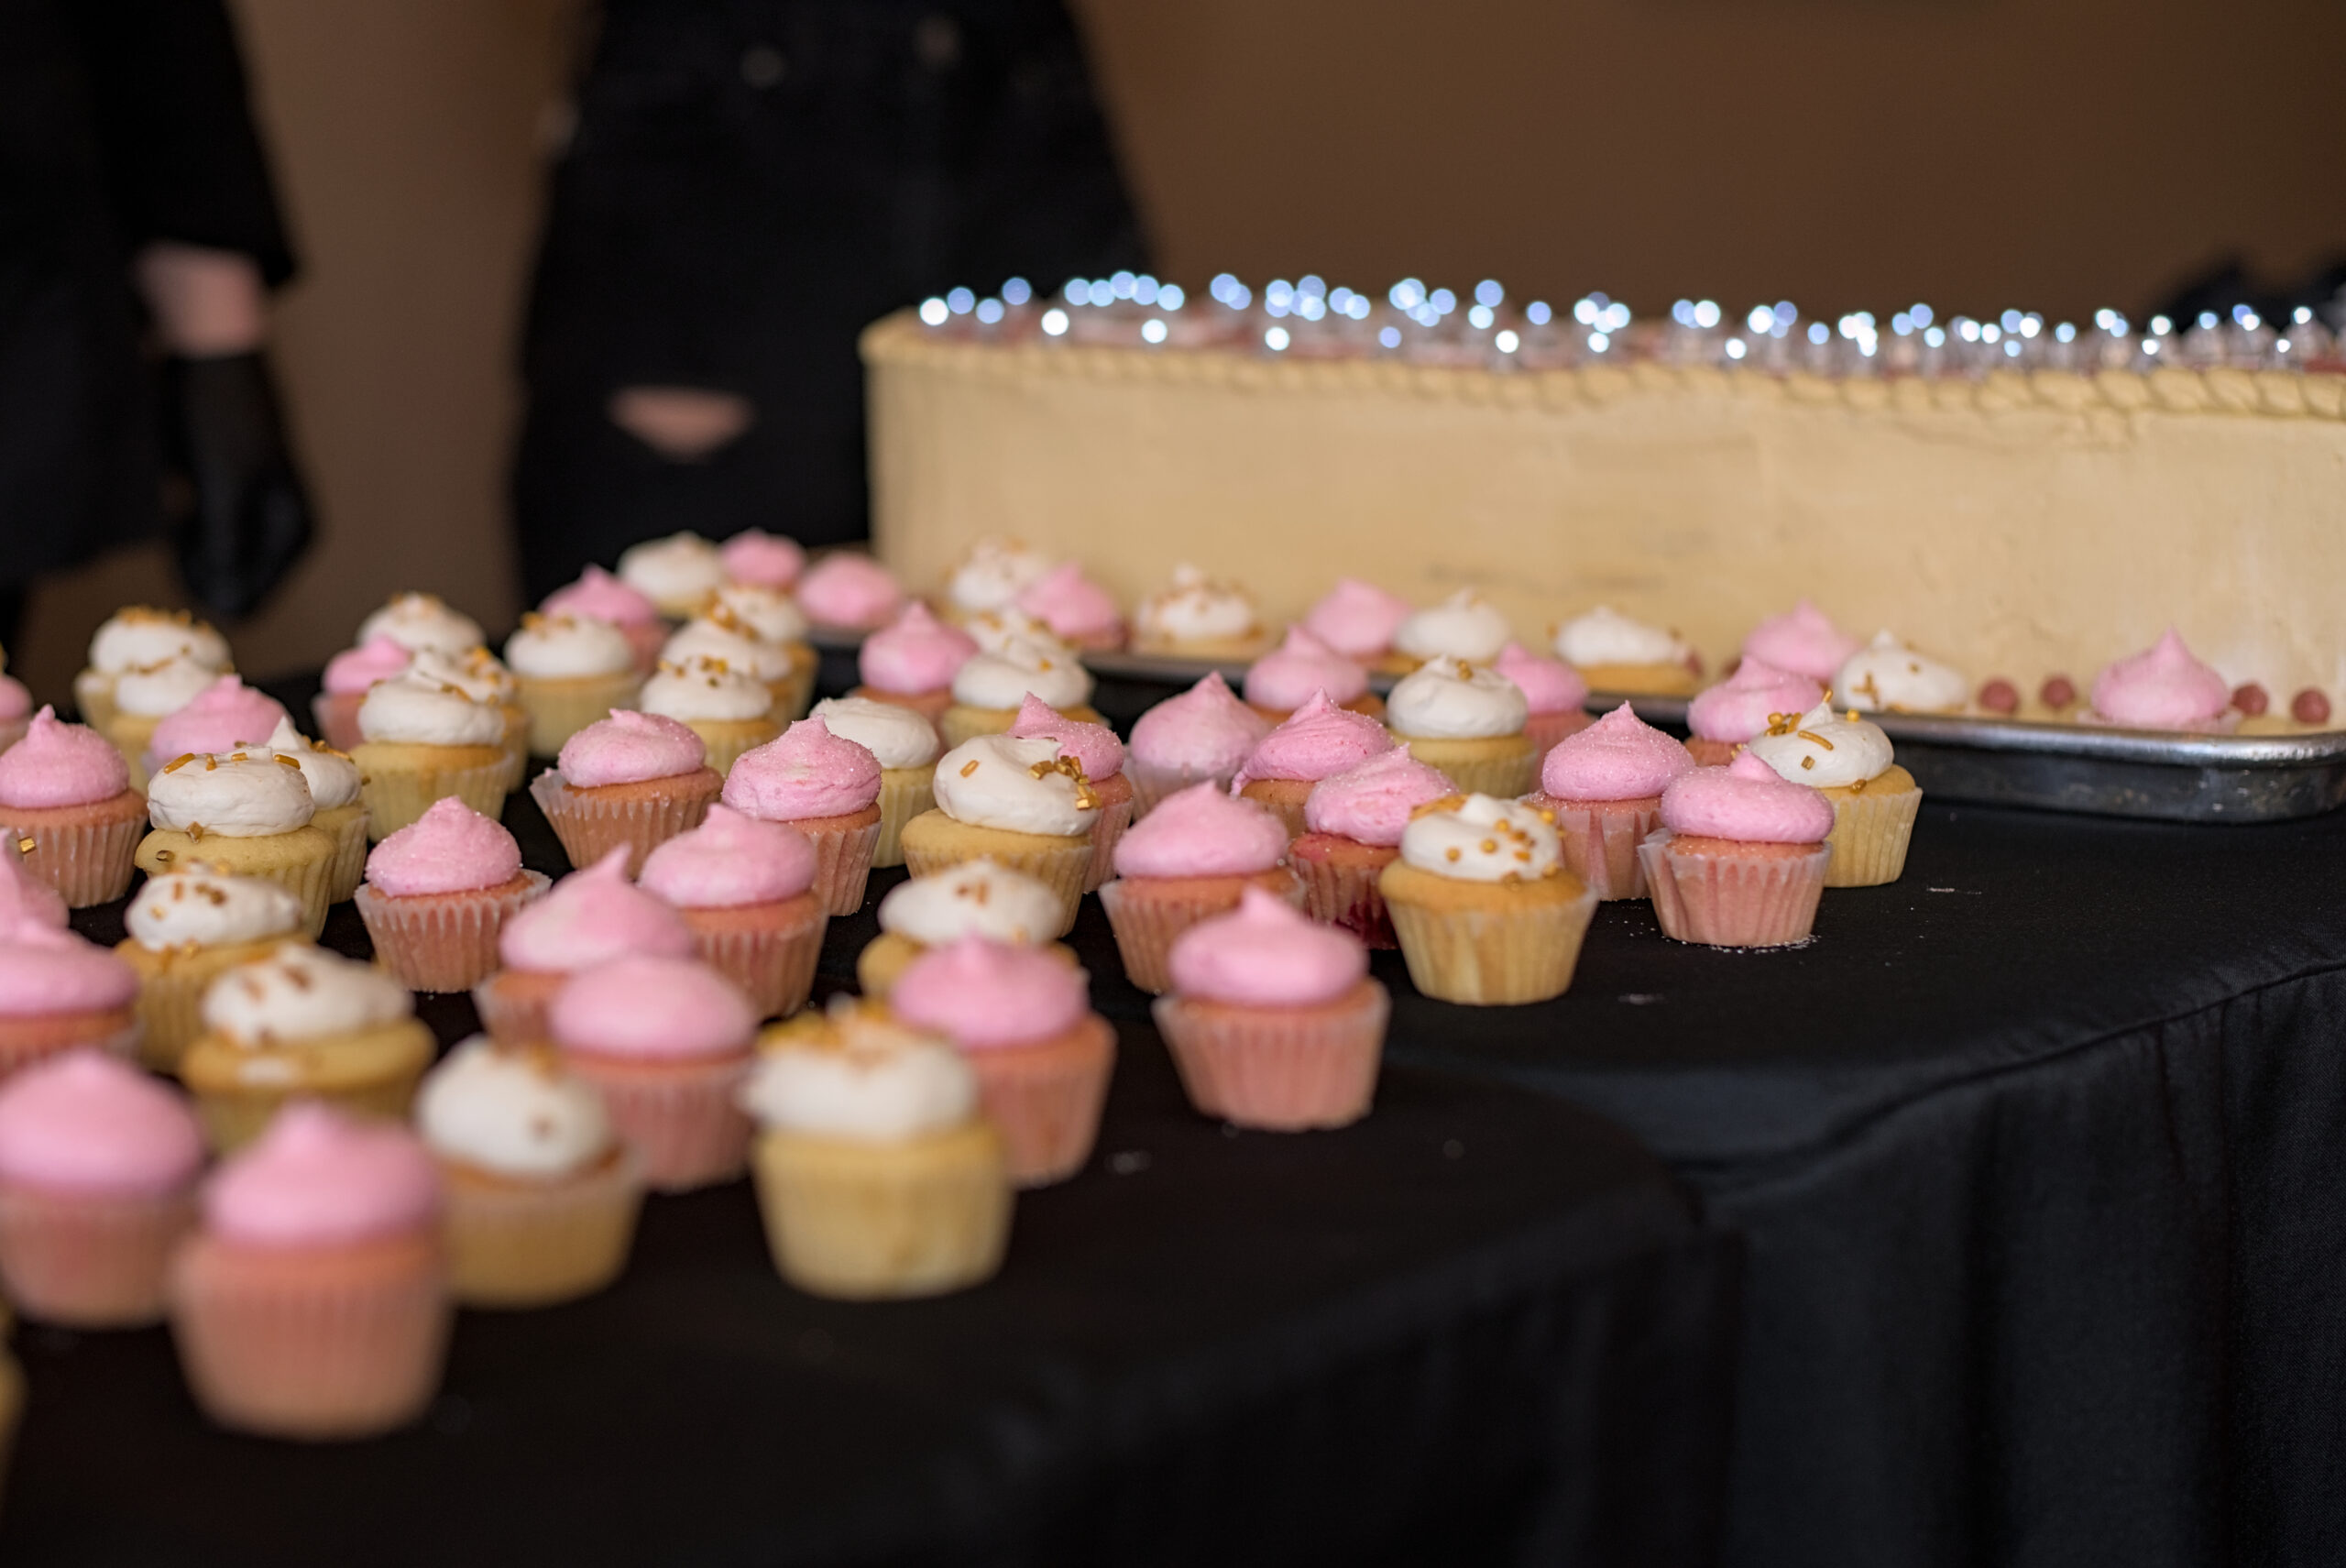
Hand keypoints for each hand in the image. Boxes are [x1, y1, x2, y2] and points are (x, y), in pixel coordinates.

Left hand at [159, 352, 314, 618]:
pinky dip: (179, 535)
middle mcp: (277, 534)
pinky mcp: (221, 506)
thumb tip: (230, 604)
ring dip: (184, 551)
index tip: (182, 559)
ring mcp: (249, 521)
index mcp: (294, 534)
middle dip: (197, 570)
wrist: (207, 362)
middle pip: (230, 587)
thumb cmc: (224, 419)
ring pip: (210, 569)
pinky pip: (197, 544)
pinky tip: (175, 504)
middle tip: (181, 522)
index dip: (212, 591)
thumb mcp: (227, 486)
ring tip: (180, 506)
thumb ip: (229, 545)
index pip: (252, 598)